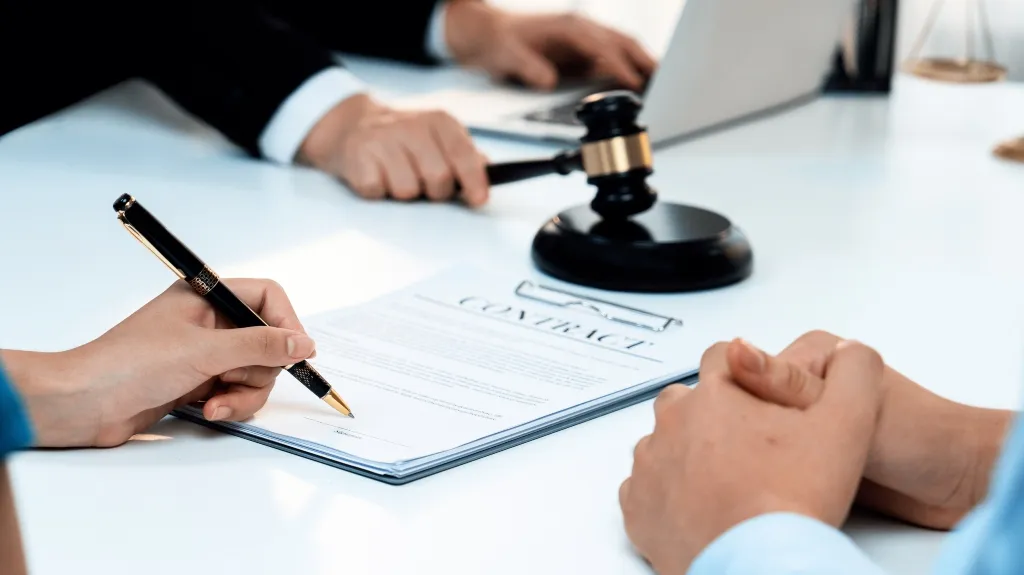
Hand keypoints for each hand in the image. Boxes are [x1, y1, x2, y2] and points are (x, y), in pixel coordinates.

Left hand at [2, 279, 316, 447]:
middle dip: (259, 369)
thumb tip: (304, 344)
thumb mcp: (205, 351)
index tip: (295, 352)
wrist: (83, 403)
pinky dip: (230, 404)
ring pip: (256, 371)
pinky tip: (208, 409)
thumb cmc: (130, 364)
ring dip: (244, 393)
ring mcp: (206, 353)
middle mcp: (210, 321)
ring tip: (217, 403)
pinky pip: (237, 391)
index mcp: (206, 296)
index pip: (266, 297)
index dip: (286, 323)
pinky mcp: (199, 381)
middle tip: (236, 379)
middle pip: (267, 341)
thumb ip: (260, 345)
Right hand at [298, 93, 489, 206]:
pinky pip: (378, 192)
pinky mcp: (357, 156)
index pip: (463, 154)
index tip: (479, 199)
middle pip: (438, 179)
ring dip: (403, 192)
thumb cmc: (405, 140)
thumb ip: (466, 156)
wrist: (353, 124)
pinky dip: (378, 191)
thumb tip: (489, 173)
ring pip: (407, 190)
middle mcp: (411, 126)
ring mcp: (383, 139)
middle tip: (424, 184)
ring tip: (397, 176)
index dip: (474, 180)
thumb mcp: (439, 138)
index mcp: (439, 122)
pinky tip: (377, 175)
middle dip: (435, 192)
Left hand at [444, 2, 655, 90]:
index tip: (633, 82)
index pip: (602, 47)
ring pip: (623, 48)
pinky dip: (629, 68)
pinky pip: (613, 57)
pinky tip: (639, 84)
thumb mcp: (507, 56)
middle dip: (644, 61)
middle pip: (622, 42)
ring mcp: (585, 39)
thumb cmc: (499, 42)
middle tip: (666, 82)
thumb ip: (528, 67)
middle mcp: (581, 29)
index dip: (619, 65)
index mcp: (568, 27)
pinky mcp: (584, 50)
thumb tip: (547, 80)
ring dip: (642, 63)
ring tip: (664, 84)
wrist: (489, 34)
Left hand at [619, 339, 883, 573]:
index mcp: (714, 394)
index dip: (746, 374)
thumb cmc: (793, 499)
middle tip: (751, 449)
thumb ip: (854, 377)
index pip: (722, 356)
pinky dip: (666, 495)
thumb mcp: (847, 426)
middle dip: (714, 415)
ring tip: (728, 482)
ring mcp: (649, 466)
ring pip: (664, 443)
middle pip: (688, 400)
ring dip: (687, 454)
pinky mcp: (637, 508)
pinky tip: (698, 507)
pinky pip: (644, 489)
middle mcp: (671, 423)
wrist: (759, 563)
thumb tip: (852, 351)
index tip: (763, 403)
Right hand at [727, 330, 1012, 529]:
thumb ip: (787, 382)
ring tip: (778, 471)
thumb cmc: (918, 436)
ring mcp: (812, 416)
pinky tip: (785, 481)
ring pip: (763, 434)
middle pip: (752, 407)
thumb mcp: (844, 405)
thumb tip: (736, 352)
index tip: (745, 434)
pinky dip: (779, 471)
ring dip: (766, 455)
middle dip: (752, 434)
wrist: (959, 483)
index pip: (747, 375)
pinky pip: (780, 457)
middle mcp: (809, 381)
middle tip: (767, 456)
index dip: (741, 407)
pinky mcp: (816, 449)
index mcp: (813, 353)